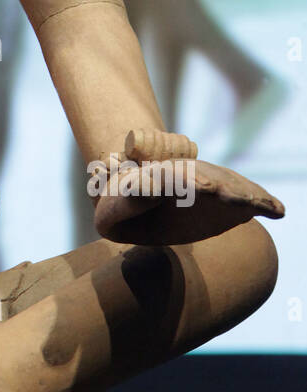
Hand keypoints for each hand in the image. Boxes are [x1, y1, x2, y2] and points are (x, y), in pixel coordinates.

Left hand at [92, 129, 283, 244]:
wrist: (138, 201)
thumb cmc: (122, 214)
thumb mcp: (112, 215)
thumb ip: (125, 205)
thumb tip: (146, 189)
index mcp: (156, 178)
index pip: (170, 177)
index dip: (186, 180)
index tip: (202, 186)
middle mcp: (187, 176)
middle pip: (207, 177)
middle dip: (222, 185)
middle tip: (238, 197)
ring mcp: (210, 186)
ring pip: (229, 186)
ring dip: (245, 194)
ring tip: (261, 204)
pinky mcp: (225, 201)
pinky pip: (246, 200)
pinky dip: (262, 204)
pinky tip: (278, 211)